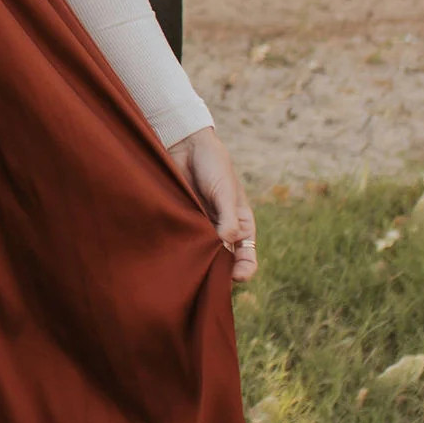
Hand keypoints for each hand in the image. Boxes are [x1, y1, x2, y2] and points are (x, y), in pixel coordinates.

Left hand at [167, 124, 256, 281]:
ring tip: (192, 265)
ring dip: (198, 261)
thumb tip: (225, 245)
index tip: (237, 276)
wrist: (187, 146)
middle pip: (224, 260)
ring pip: (202, 253)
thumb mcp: (226, 193)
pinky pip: (183, 240)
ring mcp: (201, 226)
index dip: (245, 269)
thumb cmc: (213, 166)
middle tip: (209, 275)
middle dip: (218, 271)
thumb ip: (228, 220)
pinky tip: (176, 251)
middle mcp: (222, 229)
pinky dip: (181, 247)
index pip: (247, 255)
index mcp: (241, 224)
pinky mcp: (183, 220)